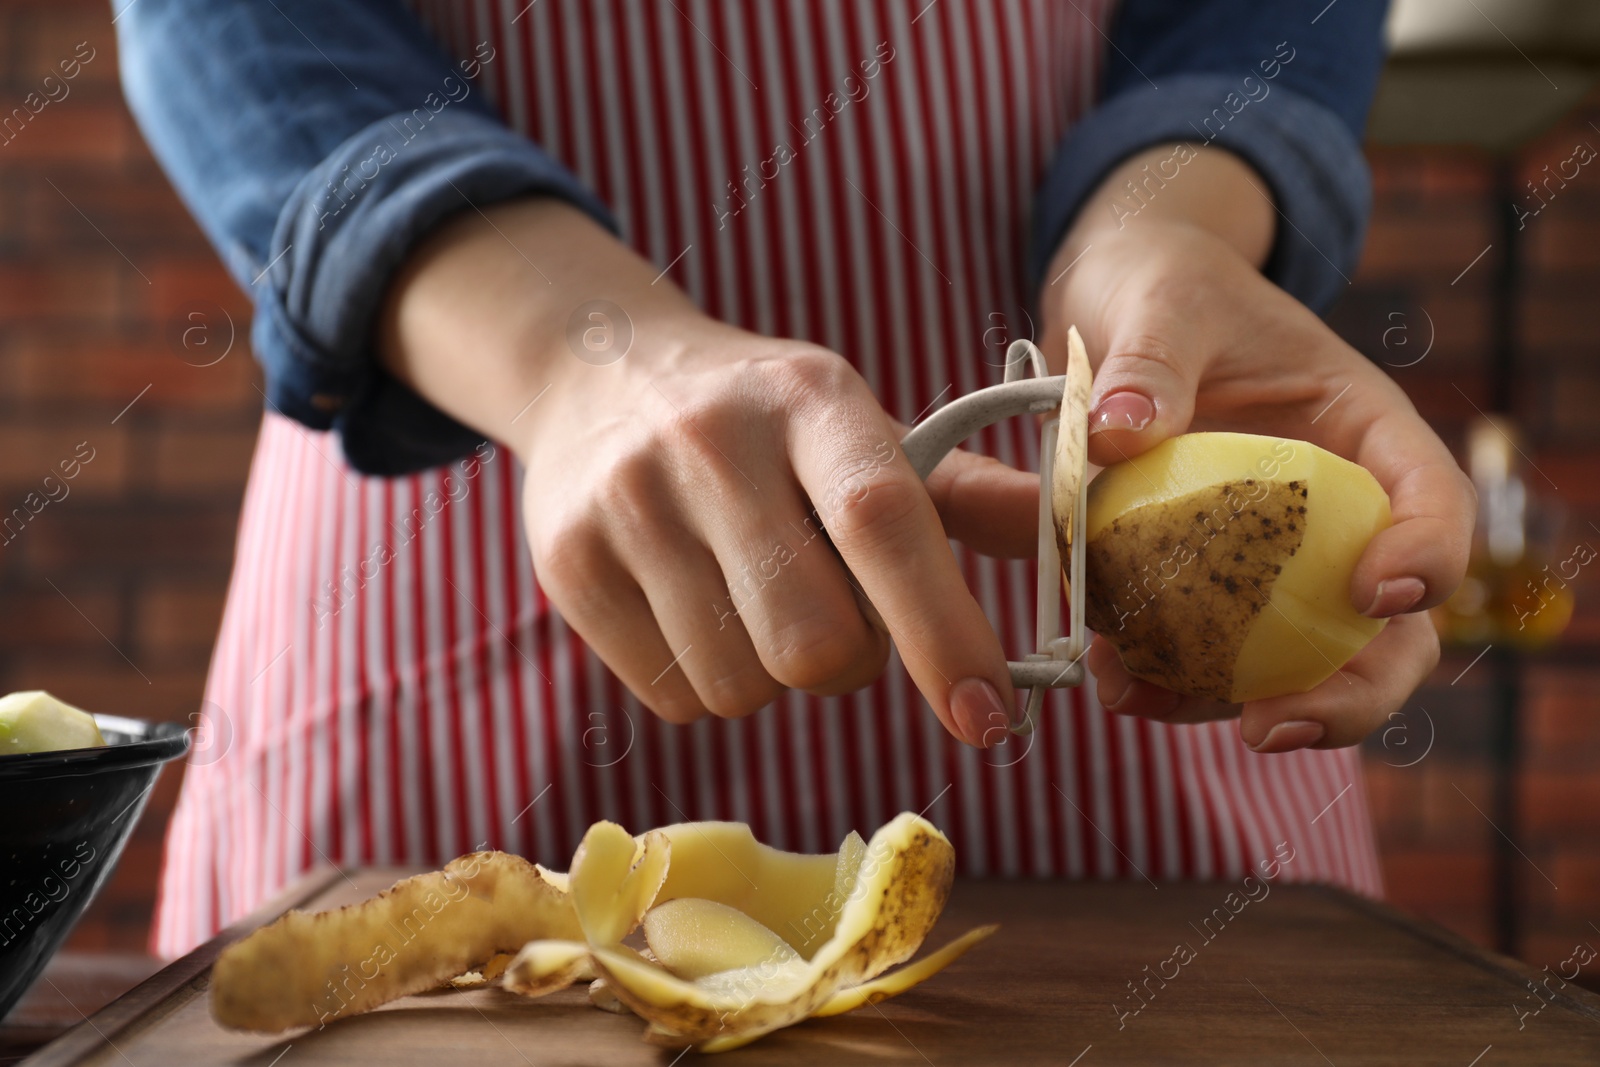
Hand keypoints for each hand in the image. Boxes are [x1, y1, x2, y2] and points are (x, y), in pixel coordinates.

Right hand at [380, 199, 1037, 745]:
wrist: (598, 371)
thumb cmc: (761, 421)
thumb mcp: (855, 426)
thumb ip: (961, 494)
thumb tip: (1074, 538)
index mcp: (811, 399)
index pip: (886, 522)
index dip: (945, 630)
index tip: (987, 716)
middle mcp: (713, 442)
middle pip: (813, 640)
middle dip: (849, 666)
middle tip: (838, 626)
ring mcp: (629, 502)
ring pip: (739, 683)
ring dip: (771, 677)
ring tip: (756, 604)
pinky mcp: (566, 562)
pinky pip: (671, 695)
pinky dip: (705, 683)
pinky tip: (696, 612)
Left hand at [1042, 155, 1474, 752]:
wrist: (1115, 307)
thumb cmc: (1167, 287)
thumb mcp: (1164, 302)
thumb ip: (1150, 360)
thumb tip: (1119, 431)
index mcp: (1362, 432)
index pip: (1431, 499)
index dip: (1429, 555)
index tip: (1380, 591)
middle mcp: (1333, 510)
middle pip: (1384, 624)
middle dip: (1350, 690)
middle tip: (1276, 726)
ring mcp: (1272, 559)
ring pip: (1296, 660)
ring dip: (1234, 701)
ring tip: (1148, 701)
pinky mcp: (1203, 584)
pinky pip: (1205, 650)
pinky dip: (1166, 676)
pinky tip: (1113, 678)